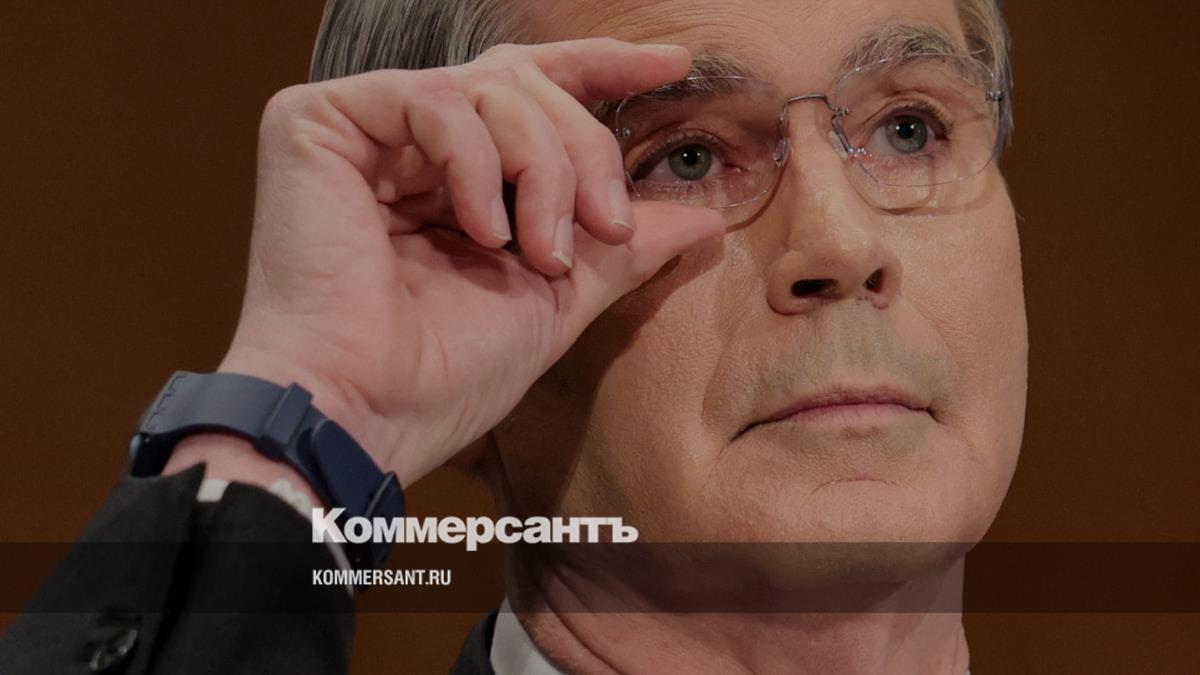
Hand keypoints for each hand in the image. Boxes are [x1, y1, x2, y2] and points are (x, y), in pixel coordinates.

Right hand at [170, 38, 722, 488]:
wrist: (365, 413)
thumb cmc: (444, 373)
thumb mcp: (558, 299)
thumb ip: (619, 247)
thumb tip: (702, 216)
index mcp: (457, 181)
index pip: (533, 95)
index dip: (603, 71)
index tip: (672, 66)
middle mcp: (408, 147)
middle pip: (524, 86)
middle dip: (584, 152)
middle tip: (608, 227)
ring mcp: (363, 132)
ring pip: (490, 89)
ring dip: (540, 168)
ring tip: (536, 251)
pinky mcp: (315, 123)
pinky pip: (433, 102)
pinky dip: (475, 163)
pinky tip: (478, 231)